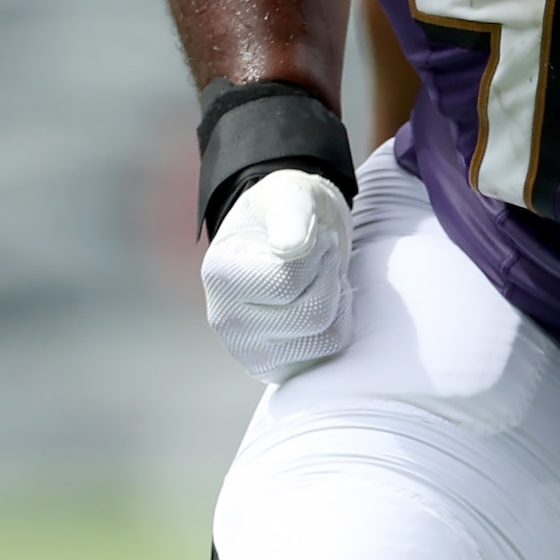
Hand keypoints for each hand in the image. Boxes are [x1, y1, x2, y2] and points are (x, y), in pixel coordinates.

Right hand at [200, 167, 353, 381]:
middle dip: (329, 276)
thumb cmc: (288, 212)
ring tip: (318, 275)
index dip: (317, 254)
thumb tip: (289, 248)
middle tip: (320, 254)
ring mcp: (251, 350)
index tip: (313, 236)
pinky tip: (320, 299)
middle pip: (311, 313)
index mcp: (220, 275)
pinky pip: (330, 351)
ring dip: (336, 298)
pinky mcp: (278, 366)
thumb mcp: (289, 193)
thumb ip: (290, 212)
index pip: (288, 282)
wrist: (291, 238)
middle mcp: (227, 320)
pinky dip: (339, 320)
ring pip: (325, 336)